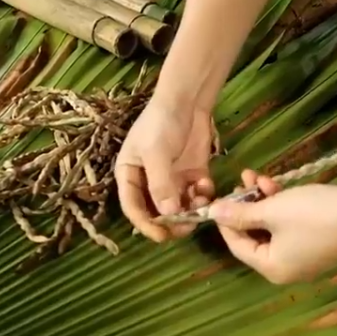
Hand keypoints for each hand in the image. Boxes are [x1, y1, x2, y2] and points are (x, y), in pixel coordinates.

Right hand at [115, 97, 215, 241]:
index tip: (161, 236)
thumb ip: (160, 184)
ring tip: (199, 203)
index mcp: (129, 174)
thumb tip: (168, 214)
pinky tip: (206, 186)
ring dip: (190, 209)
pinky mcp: (192, 174)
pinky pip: (196, 195)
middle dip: (171, 221)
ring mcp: (172, 178)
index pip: (133, 207)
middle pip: (157, 211)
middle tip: (187, 226)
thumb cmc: (161, 122)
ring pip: (179, 206)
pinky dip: (202, 196)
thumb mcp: (156, 152)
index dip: (145, 224)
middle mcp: (149, 181)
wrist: (188, 99)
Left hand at [208, 170, 336, 283]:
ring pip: (270, 227)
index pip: (237, 246)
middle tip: (240, 181)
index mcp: (271, 269)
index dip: (226, 220)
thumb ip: (239, 213)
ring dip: (262, 201)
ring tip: (255, 175)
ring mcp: (301, 258)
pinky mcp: (314, 243)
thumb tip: (211, 213)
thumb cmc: (313, 214)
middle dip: (246, 205)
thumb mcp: (272, 210)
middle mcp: (285, 269)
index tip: (219, 198)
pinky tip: (275, 185)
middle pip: (253, 236)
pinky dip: (279, 207)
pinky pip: (287, 227)